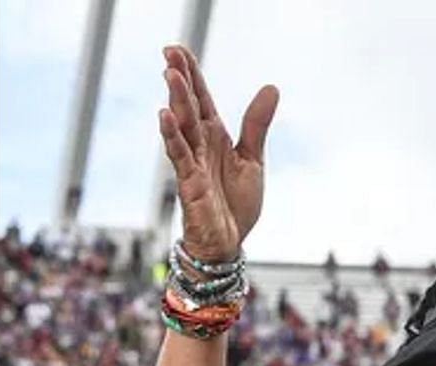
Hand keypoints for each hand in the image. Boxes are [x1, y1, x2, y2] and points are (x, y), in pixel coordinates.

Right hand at [157, 44, 278, 264]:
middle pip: (188, 106)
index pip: (201, 99)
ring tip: (169, 74)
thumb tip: (270, 87)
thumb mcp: (253, 159)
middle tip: (168, 51)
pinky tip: (164, 116)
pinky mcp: (189, 184)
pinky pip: (179, 156)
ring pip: (182, 126)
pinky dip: (172, 136)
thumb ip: (256, 125)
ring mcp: (193, 163)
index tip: (178, 51)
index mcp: (215, 137)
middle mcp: (201, 146)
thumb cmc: (235, 206)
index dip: (192, 75)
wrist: (227, 244)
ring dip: (175, 100)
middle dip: (179, 78)